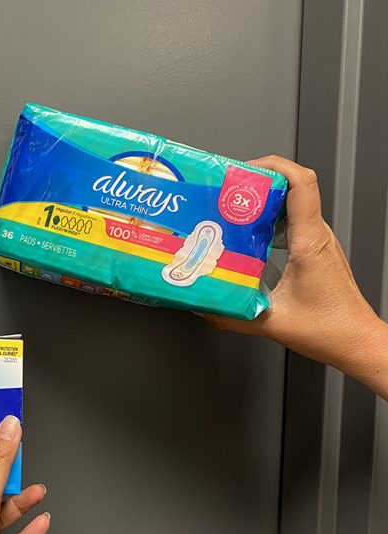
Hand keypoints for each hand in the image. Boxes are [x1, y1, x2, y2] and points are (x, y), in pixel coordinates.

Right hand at [201, 155, 384, 375]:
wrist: (355, 341)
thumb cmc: (330, 329)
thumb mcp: (270, 322)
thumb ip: (230, 314)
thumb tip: (204, 305)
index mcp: (310, 242)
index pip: (301, 183)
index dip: (272, 166)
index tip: (243, 171)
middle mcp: (318, 236)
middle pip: (292, 187)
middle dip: (257, 183)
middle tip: (228, 193)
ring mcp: (319, 242)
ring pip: (292, 205)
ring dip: (263, 204)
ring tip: (234, 214)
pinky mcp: (316, 252)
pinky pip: (293, 224)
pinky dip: (269, 224)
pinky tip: (250, 240)